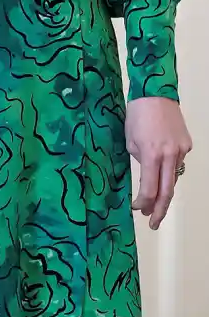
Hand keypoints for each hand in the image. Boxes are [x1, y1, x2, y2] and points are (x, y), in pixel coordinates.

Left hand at [126, 97, 191, 230]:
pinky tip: (161, 168)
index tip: (137, 209)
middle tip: (153, 223)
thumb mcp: (129, 140)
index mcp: (151, 154)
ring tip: (155, 200)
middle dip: (160, 210)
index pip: (149, 188)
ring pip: (173, 177)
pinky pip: (177, 162)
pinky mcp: (186, 144)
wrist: (155, 93)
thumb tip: (147, 175)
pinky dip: (168, 169)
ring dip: (164, 190)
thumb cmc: (136, 115)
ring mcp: (180, 150)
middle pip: (167, 191)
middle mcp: (169, 154)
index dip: (143, 202)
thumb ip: (140, 160)